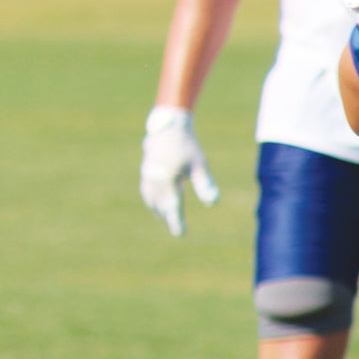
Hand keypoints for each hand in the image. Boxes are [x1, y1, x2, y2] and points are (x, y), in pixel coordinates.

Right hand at [139, 106, 219, 235]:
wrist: (168, 125)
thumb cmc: (187, 145)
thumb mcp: (199, 164)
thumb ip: (205, 184)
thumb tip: (212, 203)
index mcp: (168, 179)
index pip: (172, 206)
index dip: (175, 221)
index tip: (180, 233)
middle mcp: (155, 179)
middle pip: (159, 204)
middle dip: (167, 216)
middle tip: (176, 227)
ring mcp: (148, 174)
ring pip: (150, 197)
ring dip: (157, 208)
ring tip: (163, 216)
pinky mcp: (145, 169)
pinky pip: (146, 189)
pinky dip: (151, 198)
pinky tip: (156, 200)